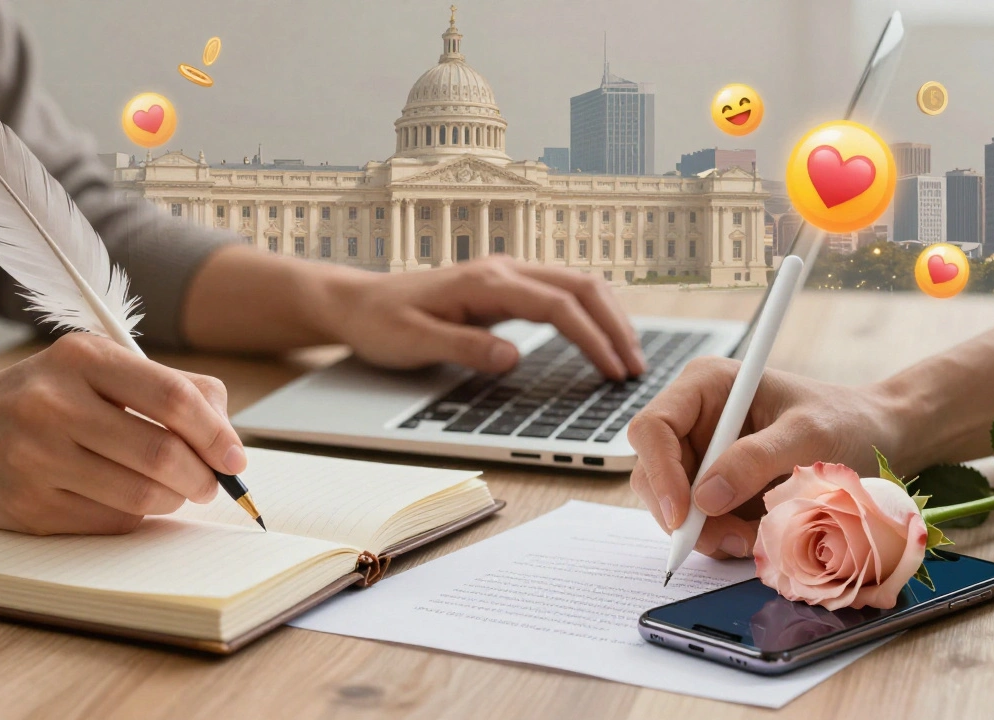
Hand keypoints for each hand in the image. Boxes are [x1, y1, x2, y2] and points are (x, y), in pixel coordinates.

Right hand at [0, 334, 245, 533]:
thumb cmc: (40, 399)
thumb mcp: (94, 368)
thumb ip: (165, 387)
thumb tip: (228, 436)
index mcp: (82, 358)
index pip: (173, 397)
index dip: (217, 434)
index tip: (235, 458)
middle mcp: (55, 403)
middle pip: (162, 453)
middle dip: (202, 477)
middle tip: (211, 483)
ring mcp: (36, 458)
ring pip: (141, 495)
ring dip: (173, 500)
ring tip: (174, 491)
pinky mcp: (28, 506)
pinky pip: (110, 522)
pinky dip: (136, 517)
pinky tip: (128, 501)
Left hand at [331, 256, 644, 379]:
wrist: (356, 302)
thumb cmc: (381, 322)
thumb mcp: (414, 342)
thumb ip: (464, 348)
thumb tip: (513, 357)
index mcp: (486, 282)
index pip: (558, 306)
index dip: (593, 339)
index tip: (614, 371)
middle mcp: (503, 270)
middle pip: (582, 286)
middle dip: (615, 326)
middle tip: (636, 368)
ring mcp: (506, 275)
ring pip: (577, 285)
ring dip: (608, 317)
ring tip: (627, 357)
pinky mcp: (504, 287)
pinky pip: (561, 293)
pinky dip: (590, 314)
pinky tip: (599, 338)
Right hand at [626, 357, 901, 558]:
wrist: (873, 438)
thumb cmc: (844, 421)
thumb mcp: (808, 435)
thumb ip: (756, 460)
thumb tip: (705, 498)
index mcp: (704, 387)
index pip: (652, 428)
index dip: (659, 473)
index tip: (684, 516)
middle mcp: (692, 419)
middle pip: (651, 471)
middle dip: (683, 514)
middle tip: (729, 539)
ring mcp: (700, 455)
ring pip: (670, 504)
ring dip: (705, 531)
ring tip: (754, 538)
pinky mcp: (713, 487)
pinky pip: (697, 521)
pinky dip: (720, 537)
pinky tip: (755, 535)